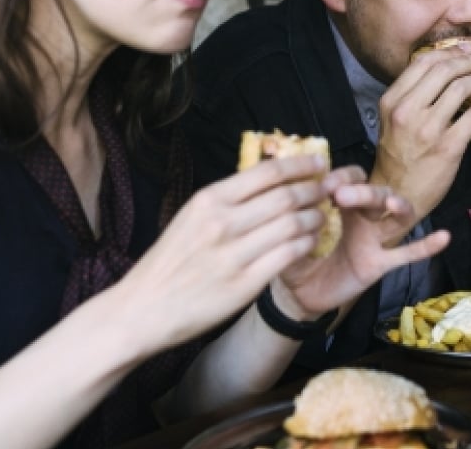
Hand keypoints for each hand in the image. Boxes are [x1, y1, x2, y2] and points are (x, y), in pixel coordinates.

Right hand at [105, 154, 335, 353]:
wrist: (142, 309)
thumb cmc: (169, 262)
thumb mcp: (190, 218)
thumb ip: (227, 201)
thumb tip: (268, 179)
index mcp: (208, 200)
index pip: (267, 173)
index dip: (300, 165)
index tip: (319, 162)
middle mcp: (221, 223)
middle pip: (285, 197)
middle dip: (313, 190)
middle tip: (328, 189)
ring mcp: (233, 255)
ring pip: (292, 225)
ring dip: (315, 217)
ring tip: (323, 215)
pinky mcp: (244, 284)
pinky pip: (288, 256)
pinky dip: (306, 244)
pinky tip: (312, 242)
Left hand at [274, 166, 450, 318]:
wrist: (299, 296)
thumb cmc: (295, 256)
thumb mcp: (288, 233)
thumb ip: (293, 218)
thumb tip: (296, 201)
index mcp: (340, 205)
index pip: (351, 178)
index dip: (343, 177)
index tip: (323, 185)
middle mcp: (361, 218)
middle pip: (376, 193)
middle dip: (364, 191)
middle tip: (341, 194)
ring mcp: (374, 240)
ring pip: (396, 218)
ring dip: (398, 206)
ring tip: (393, 204)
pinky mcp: (380, 264)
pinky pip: (407, 254)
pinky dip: (425, 246)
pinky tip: (444, 237)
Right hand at [371, 42, 470, 238]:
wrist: (397, 195)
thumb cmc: (397, 156)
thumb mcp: (392, 121)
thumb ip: (411, 96)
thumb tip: (443, 72)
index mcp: (392, 101)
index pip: (422, 63)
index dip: (449, 51)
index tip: (466, 49)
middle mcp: (407, 111)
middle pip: (444, 70)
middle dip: (469, 60)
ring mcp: (428, 129)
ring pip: (460, 88)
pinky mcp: (448, 147)